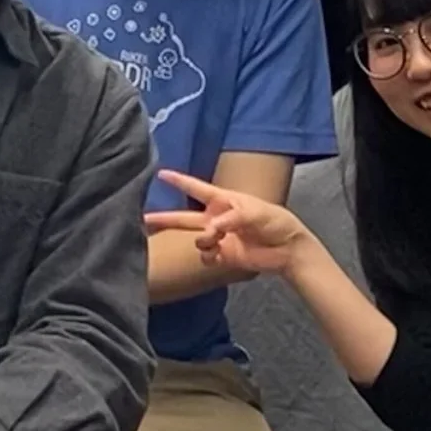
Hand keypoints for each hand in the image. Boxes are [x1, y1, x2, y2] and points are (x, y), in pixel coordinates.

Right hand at [145, 168, 316, 275]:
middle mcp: (216, 219)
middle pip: (184, 217)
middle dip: (164, 219)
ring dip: (202, 240)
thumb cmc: (275, 221)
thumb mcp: (256, 212)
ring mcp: (219, 238)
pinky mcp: (223, 257)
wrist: (288, 249)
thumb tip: (210, 228)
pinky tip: (217, 255)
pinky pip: (205, 257)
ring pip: (196, 239)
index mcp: (223, 201)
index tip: (160, 173)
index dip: (179, 181)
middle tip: (143, 220)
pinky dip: (208, 257)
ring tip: (215, 240)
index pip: (196, 188)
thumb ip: (232, 218)